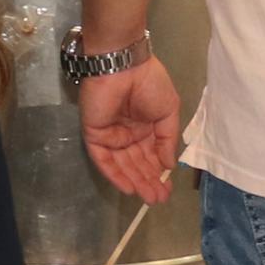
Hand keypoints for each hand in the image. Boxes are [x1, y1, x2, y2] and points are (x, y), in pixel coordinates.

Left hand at [79, 55, 182, 201]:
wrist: (125, 65)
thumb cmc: (150, 83)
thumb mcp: (169, 111)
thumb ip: (167, 139)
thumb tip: (169, 164)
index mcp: (146, 125)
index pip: (151, 154)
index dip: (159, 172)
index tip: (168, 188)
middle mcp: (128, 132)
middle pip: (137, 162)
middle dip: (149, 181)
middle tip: (159, 199)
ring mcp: (110, 134)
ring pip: (122, 164)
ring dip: (135, 181)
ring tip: (149, 198)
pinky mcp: (94, 134)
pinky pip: (104, 159)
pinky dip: (115, 174)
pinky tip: (129, 188)